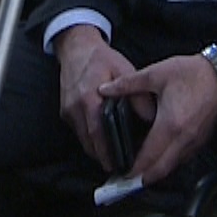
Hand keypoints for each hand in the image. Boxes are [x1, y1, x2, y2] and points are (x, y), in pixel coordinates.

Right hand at [56, 25, 136, 170]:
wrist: (76, 48)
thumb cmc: (101, 59)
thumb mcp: (124, 70)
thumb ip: (137, 95)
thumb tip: (151, 118)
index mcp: (90, 97)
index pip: (98, 133)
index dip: (106, 152)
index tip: (117, 165)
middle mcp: (75, 107)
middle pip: (88, 142)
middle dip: (102, 157)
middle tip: (118, 168)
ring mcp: (68, 110)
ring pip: (82, 139)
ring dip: (96, 150)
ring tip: (112, 158)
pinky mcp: (65, 111)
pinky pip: (78, 131)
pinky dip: (90, 138)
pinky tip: (103, 140)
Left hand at [97, 53, 216, 184]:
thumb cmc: (191, 72)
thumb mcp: (155, 74)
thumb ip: (127, 84)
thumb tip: (104, 89)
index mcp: (171, 124)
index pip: (149, 157)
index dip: (134, 169)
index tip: (121, 174)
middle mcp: (184, 138)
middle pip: (161, 169)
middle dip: (143, 178)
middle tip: (127, 181)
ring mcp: (195, 142)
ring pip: (173, 167)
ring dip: (157, 172)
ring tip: (139, 173)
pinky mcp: (202, 140)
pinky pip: (183, 159)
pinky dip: (169, 163)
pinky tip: (159, 158)